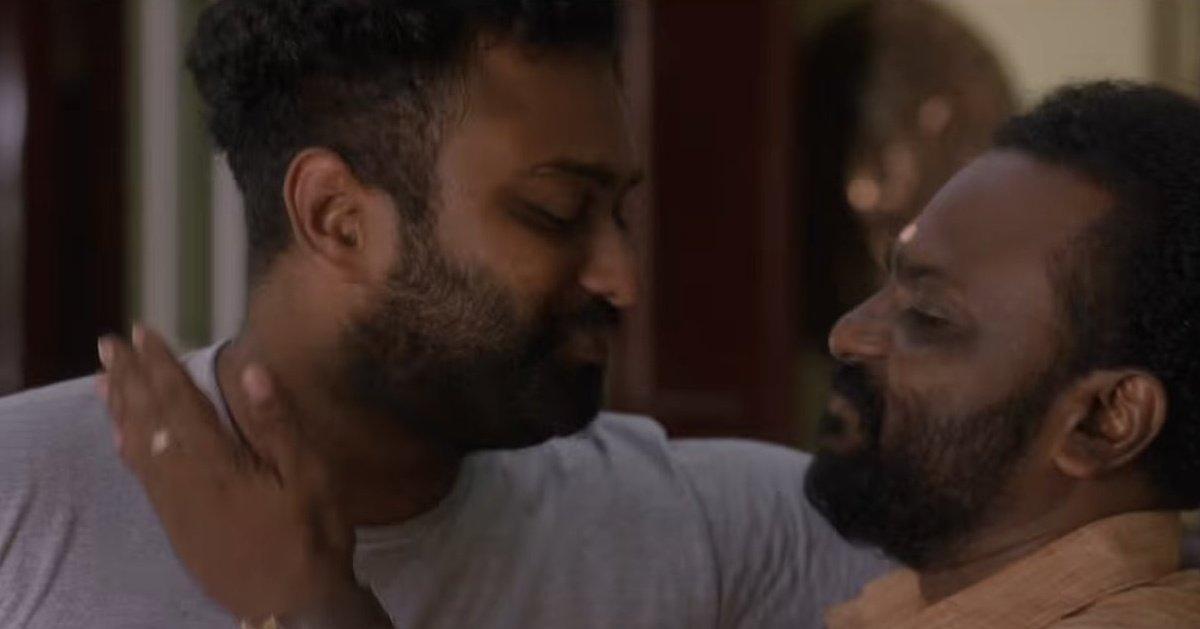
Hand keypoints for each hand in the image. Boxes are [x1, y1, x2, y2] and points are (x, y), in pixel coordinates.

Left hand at [97, 326, 390, 626]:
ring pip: (138, 447)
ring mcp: (178, 507)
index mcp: (220, 463)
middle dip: (130, 378)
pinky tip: (122, 437)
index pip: (181, 401)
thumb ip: (277, 424)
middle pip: (150, 419)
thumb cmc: (311, 536)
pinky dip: (127, 448)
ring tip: (104, 380)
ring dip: (121, 408)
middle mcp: (187, 481)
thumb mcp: (310, 476)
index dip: (161, 365)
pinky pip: (142, 477)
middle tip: (111, 345)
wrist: (292, 605)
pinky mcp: (178, 527)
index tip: (144, 333)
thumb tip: (251, 371)